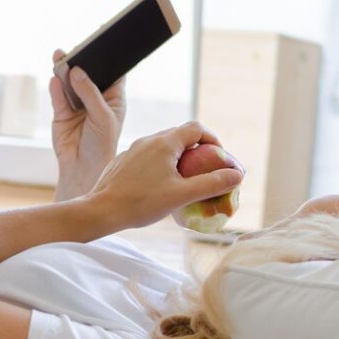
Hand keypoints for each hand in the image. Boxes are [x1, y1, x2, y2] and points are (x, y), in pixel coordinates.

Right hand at [51, 49, 126, 200]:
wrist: (83, 169)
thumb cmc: (103, 145)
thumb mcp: (103, 118)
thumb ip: (90, 94)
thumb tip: (76, 72)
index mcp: (113, 97)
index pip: (113, 71)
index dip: (110, 55)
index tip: (104, 37)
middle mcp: (95, 98)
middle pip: (88, 73)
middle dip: (83, 60)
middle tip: (77, 46)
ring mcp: (77, 105)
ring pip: (69, 81)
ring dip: (65, 70)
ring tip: (60, 56)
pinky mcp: (61, 112)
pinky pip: (57, 95)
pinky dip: (56, 86)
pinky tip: (55, 77)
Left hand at [83, 121, 243, 230]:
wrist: (101, 210)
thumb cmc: (141, 203)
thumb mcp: (182, 195)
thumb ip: (211, 184)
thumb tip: (237, 175)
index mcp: (164, 143)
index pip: (196, 128)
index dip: (213, 140)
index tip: (219, 158)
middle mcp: (148, 140)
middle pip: (180, 135)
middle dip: (197, 149)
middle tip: (206, 171)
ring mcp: (133, 149)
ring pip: (163, 145)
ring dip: (179, 157)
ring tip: (186, 180)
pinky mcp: (124, 160)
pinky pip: (148, 155)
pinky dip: (162, 164)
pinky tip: (161, 185)